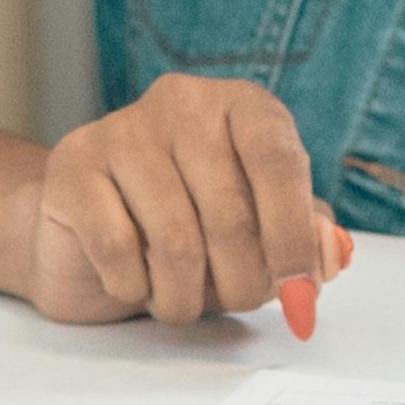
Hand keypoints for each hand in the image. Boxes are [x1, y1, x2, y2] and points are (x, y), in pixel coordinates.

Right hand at [11, 74, 332, 325]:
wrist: (86, 240)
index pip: (279, 161)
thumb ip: (304, 239)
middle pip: (231, 213)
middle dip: (242, 282)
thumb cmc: (189, 232)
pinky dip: (133, 288)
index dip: (292, 236)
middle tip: (235, 301)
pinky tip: (133, 282)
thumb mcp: (261, 235)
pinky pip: (117, 248)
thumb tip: (331, 255)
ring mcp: (123, 128)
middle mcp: (184, 103)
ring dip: (185, 297)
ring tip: (180, 300)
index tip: (300, 295)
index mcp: (243, 107)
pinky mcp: (73, 163)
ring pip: (175, 241)